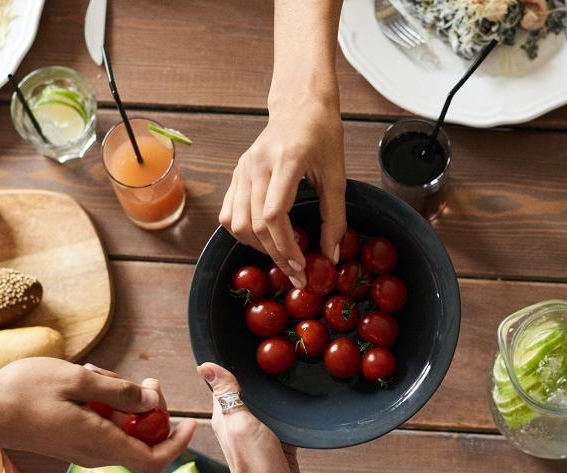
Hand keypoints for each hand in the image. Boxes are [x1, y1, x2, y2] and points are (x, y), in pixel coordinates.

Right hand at [0, 357, 195, 472]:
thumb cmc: (23, 392)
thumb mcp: (79, 380)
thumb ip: (119, 392)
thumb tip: (151, 403)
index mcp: (100, 443)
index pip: (154, 460)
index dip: (177, 444)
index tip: (190, 423)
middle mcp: (93, 454)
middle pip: (141, 442)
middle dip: (151, 412)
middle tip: (145, 381)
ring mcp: (80, 450)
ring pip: (120, 431)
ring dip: (123, 404)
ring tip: (102, 374)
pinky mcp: (69, 442)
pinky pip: (101, 427)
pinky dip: (104, 406)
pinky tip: (88, 383)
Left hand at [197, 362, 301, 472]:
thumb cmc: (254, 462)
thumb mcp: (238, 422)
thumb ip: (227, 395)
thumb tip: (206, 366)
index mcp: (224, 416)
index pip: (223, 384)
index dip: (230, 367)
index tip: (244, 348)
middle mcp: (239, 422)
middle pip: (247, 392)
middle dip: (256, 377)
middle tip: (273, 354)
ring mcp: (258, 432)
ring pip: (265, 404)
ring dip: (273, 392)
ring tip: (288, 370)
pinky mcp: (278, 440)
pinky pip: (282, 418)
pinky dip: (287, 409)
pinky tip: (297, 399)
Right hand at [218, 98, 346, 287]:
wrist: (301, 104)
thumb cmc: (322, 134)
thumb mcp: (338, 175)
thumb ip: (335, 217)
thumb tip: (331, 256)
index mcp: (286, 162)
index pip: (274, 215)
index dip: (285, 247)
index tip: (301, 266)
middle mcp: (257, 165)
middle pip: (254, 224)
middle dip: (275, 254)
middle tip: (295, 273)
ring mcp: (243, 168)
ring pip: (236, 222)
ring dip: (257, 246)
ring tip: (280, 255)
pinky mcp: (237, 172)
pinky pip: (229, 212)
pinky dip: (243, 232)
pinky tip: (263, 239)